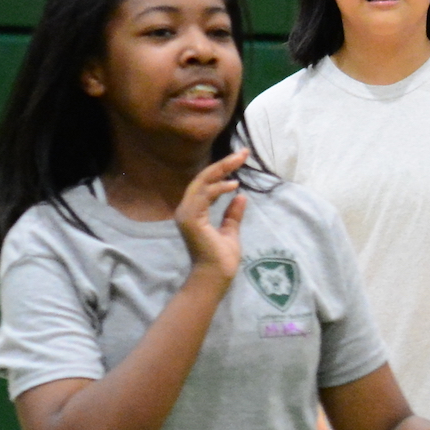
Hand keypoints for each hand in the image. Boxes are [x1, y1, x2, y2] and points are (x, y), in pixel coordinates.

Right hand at [175, 152, 248, 281]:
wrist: (216, 276)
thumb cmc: (221, 259)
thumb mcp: (231, 231)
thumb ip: (233, 214)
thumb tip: (241, 196)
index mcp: (194, 211)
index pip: (206, 184)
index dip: (222, 170)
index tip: (240, 158)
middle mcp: (186, 209)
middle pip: (203, 178)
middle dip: (223, 164)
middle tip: (243, 152)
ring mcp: (186, 213)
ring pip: (202, 183)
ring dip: (222, 170)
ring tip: (239, 160)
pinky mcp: (190, 219)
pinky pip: (203, 196)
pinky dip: (218, 188)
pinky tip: (233, 183)